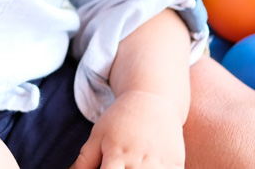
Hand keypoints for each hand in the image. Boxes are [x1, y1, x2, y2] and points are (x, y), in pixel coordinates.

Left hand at [70, 91, 184, 168]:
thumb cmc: (120, 120)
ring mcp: (160, 164)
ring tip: (129, 166)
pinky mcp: (177, 165)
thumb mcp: (98, 135)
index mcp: (116, 154)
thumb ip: (85, 160)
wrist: (153, 101)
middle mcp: (138, 161)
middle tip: (116, 167)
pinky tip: (147, 166)